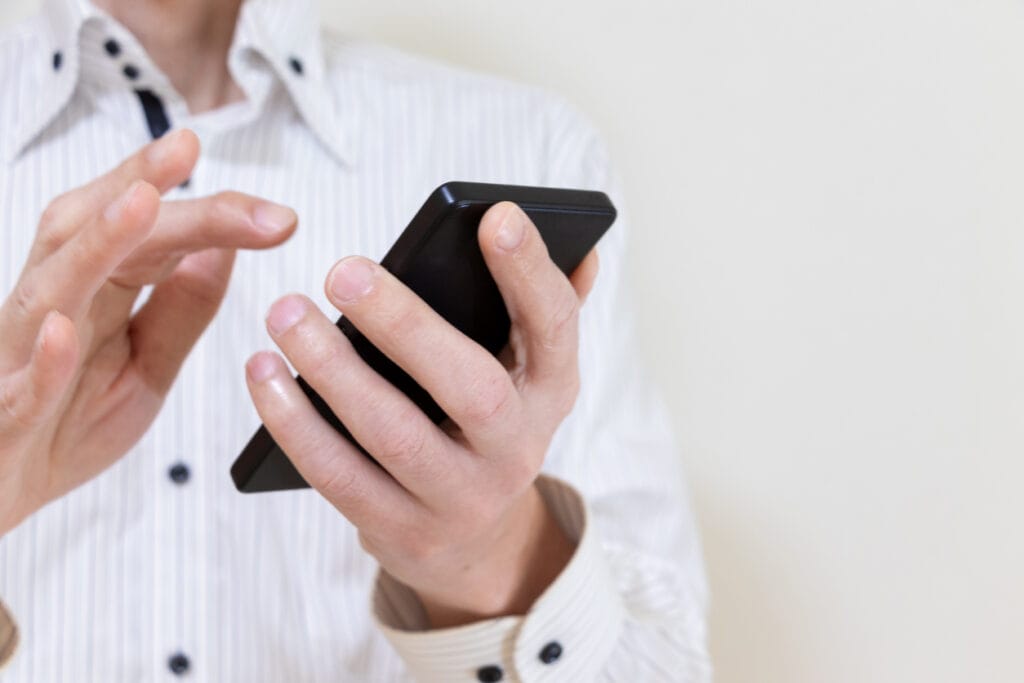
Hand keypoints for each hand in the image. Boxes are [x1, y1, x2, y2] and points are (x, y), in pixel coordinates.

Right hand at [0, 129, 295, 534]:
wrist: (1, 493)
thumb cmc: (65, 423)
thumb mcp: (147, 365)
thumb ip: (183, 307)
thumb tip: (227, 244)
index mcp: (96, 295)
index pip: (152, 236)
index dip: (204, 212)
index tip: (269, 208)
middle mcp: (54, 309)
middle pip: (91, 232)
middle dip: (139, 184)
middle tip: (187, 149)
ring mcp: (19, 357)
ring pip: (51, 287)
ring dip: (96, 243)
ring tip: (140, 203)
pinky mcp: (1, 412)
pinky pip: (17, 386)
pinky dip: (39, 358)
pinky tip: (62, 329)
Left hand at [246, 201, 597, 626]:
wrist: (472, 540)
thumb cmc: (487, 427)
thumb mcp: (528, 375)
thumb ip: (546, 313)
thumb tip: (585, 251)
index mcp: (549, 392)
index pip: (555, 328)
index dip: (529, 273)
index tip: (494, 214)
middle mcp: (517, 449)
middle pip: (472, 389)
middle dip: (406, 327)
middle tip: (341, 271)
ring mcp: (462, 498)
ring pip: (396, 435)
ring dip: (332, 372)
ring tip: (285, 314)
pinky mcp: (405, 531)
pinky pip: (341, 478)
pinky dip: (296, 426)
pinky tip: (263, 376)